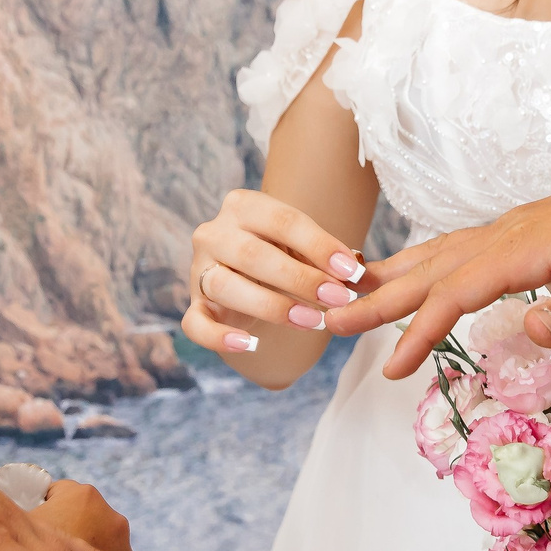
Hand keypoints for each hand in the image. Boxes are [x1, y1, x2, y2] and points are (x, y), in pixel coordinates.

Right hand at [183, 188, 368, 354]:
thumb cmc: (279, 252)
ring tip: (313, 321)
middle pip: (253, 254)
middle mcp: (214, 233)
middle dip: (301, 279)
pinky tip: (250, 345)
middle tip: (337, 299)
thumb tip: (356, 272)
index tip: (350, 271)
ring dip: (273, 307)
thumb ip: (325, 255)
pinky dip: (220, 338)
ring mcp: (200, 269)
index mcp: (243, 206)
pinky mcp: (194, 305)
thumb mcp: (302, 246)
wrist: (245, 269)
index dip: (319, 246)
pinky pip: (195, 324)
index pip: (283, 221)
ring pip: (226, 287)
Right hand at [326, 150, 550, 379]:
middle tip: (325, 319)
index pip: (456, 291)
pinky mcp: (521, 231)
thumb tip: (529, 332)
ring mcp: (511, 228)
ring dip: (391, 276)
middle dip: (376, 297)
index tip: (391, 367)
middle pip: (429, 268)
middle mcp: (506, 233)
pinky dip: (423, 263)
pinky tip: (412, 273)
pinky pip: (457, 247)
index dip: (419, 330)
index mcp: (525, 247)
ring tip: (348, 294)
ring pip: (437, 253)